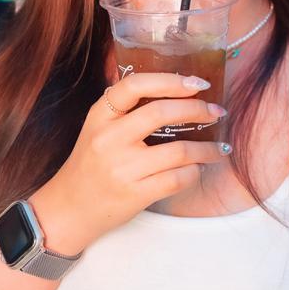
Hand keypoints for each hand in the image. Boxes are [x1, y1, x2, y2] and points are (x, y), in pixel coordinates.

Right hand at [31, 72, 228, 251]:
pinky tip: (198, 169)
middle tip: (217, 112)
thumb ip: (125, 110)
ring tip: (218, 148)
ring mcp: (122, 169)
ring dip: (206, 148)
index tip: (198, 83)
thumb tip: (177, 91)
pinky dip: (194, 172)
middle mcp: (108, 139)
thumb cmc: (91, 165)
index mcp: (99, 116)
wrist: (69, 209)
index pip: (134, 85)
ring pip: (178, 151)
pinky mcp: (134, 194)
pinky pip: (177, 179)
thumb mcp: (97, 129)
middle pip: (161, 113)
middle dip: (198, 110)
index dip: (170, 80)